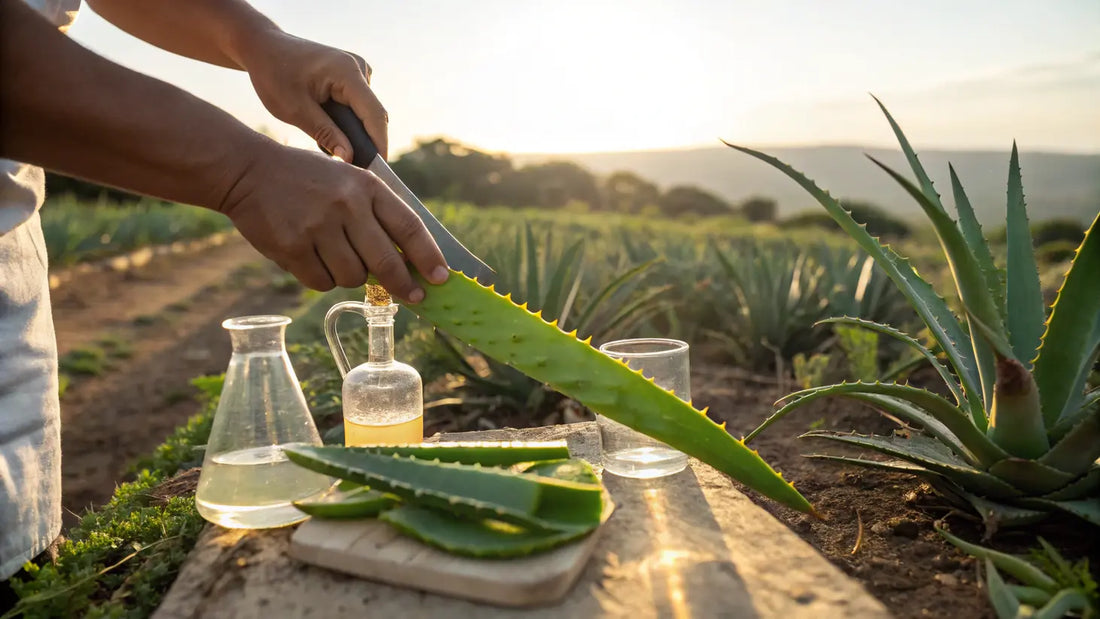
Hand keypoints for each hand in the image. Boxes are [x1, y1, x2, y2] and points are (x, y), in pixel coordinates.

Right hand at [219, 143, 447, 298]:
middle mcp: (346, 205)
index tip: (441, 278)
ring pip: (354, 277)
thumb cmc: (308, 180)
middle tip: (413, 296)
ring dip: (352, 277)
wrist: (249, 171)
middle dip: (404, 285)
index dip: (429, 257)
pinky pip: (322, 283)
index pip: (409, 227)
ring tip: (338, 256)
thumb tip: (409, 261)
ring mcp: (318, 227)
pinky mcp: (292, 247)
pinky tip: (312, 258)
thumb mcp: (349, 181)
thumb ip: (377, 214)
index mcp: (366, 186)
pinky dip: (322, 278)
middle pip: (387, 262)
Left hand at [239, 31, 388, 160]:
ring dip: (358, 133)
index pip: (374, 114)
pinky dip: (351, 123)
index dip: (379, 144)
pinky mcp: (352, 77)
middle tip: (356, 171)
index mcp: (347, 72)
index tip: (379, 170)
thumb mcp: (295, 110)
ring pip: (367, 112)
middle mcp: (359, 68)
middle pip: (374, 114)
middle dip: (369, 142)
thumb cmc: (274, 74)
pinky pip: (359, 106)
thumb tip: (350, 158)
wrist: (263, 47)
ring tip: (339, 153)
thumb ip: (325, 134)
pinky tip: (334, 133)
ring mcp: (357, 71)